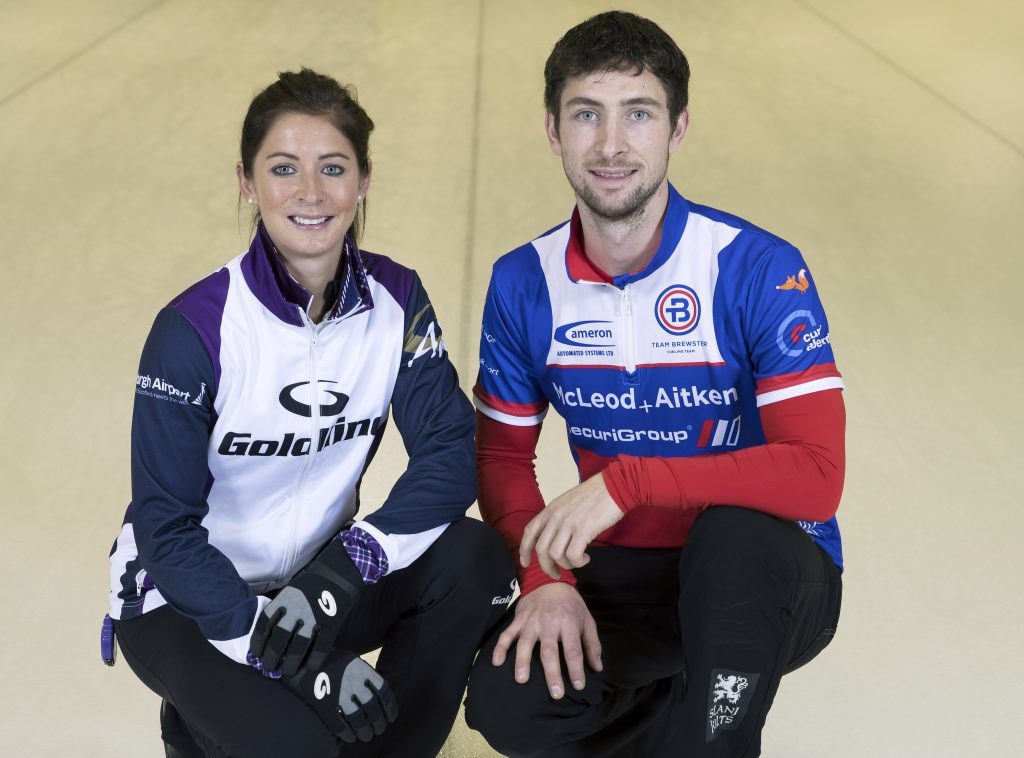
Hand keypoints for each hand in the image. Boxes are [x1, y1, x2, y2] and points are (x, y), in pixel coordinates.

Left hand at [250, 541, 363, 675]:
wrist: (338, 574)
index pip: (265, 624)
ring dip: (292, 662)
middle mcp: (296, 609)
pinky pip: (322, 645)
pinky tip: (311, 667)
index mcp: (284, 600)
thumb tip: (268, 636)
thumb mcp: (290, 592)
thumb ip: (281, 611)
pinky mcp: (331, 622)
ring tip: (288, 672)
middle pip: (279, 638)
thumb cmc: (311, 586)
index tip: (256, 655)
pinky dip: (315, 658)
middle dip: (272, 657)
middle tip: (270, 668)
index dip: (258, 642)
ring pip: (299, 645)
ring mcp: (314, 616)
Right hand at [289, 650, 398, 742]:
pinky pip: (339, 724)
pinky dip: (347, 734)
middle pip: (372, 707)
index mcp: (361, 668)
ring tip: (367, 736)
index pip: (383, 690)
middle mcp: (352, 680)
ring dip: (365, 730)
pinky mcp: (324, 703)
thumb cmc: (329, 661)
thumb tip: (378, 693)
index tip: (391, 718)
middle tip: (379, 730)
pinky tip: (351, 738)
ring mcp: (338, 693)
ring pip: (358, 718)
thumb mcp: (350, 660)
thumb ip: (364, 674)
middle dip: (378, 722)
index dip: (389, 707)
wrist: (301, 660)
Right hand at [492, 582, 601, 698]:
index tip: (578, 686)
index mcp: (569, 623)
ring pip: (525, 643)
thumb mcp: (587, 620)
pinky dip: (500, 647)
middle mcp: (549, 623)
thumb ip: (592, 645)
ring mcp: (531, 621)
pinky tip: (497, 662)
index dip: (576, 669)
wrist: (549, 581)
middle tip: (555, 693)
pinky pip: (507, 634)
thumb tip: (597, 668)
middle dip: (552, 673)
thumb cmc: (571, 605)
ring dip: (522, 661)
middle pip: (549, 651)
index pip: (573, 650)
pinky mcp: (518, 620)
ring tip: (521, 680)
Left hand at [520, 474, 624, 579]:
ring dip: (566, 564)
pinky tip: (586, 558)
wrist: (615, 486)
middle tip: (556, 574)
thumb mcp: (568, 502)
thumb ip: (558, 516)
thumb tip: (554, 537)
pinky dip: (578, 562)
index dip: (525, 549)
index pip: (530, 531)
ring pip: (556, 555)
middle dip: (547, 567)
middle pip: (541, 549)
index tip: (525, 563)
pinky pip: (573, 555)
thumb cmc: (596, 495)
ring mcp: (568, 523)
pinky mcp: (583, 530)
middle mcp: (556, 516)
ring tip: (577, 561)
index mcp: (551, 509)